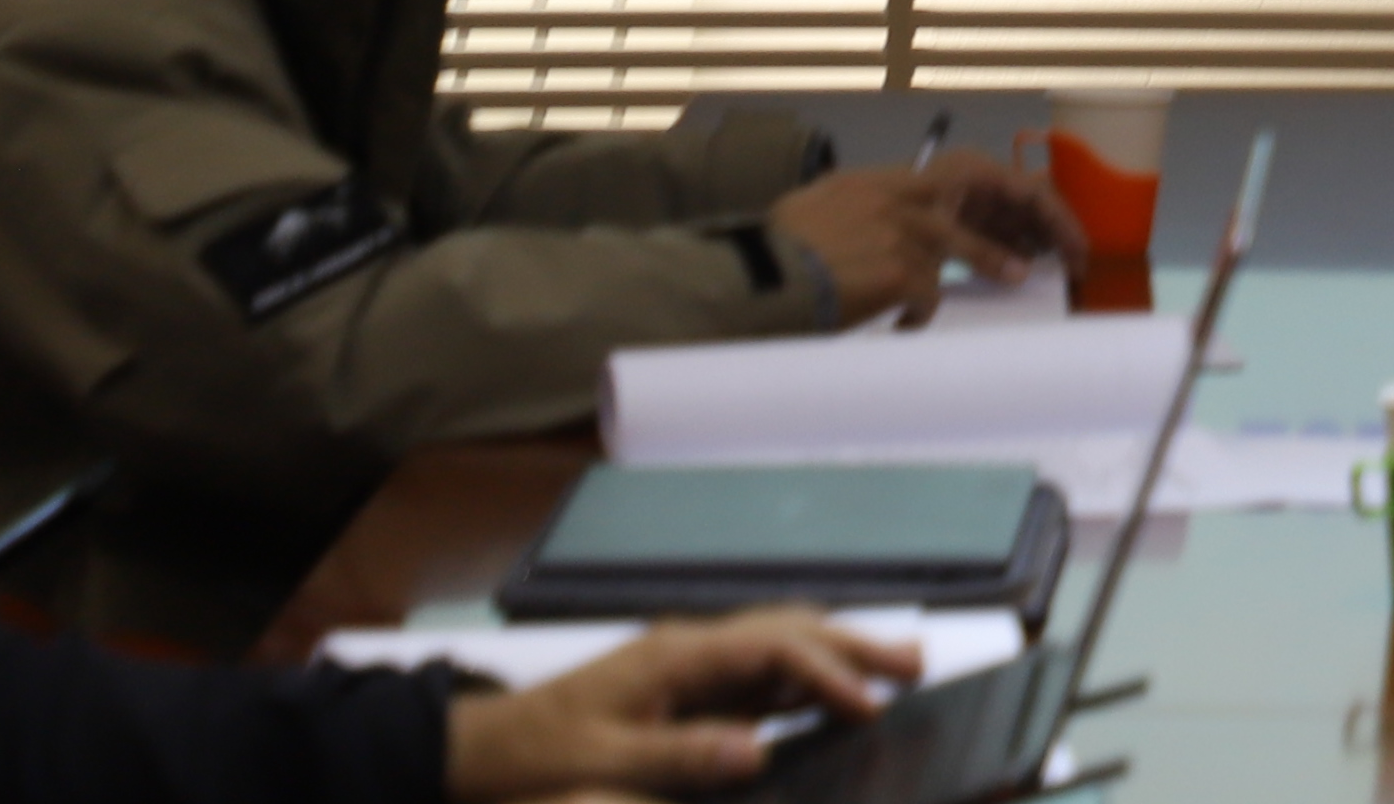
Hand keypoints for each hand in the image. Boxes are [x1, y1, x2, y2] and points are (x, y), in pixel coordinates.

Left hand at [446, 610, 920, 796]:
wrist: (477, 748)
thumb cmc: (533, 753)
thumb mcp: (601, 762)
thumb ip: (681, 756)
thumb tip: (760, 751)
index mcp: (675, 655)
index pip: (772, 649)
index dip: (827, 675)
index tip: (872, 705)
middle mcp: (688, 646)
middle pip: (787, 630)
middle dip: (853, 644)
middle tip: (916, 663)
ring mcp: (685, 663)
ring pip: (776, 643)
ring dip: (833, 653)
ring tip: (891, 668)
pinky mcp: (679, 686)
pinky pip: (754, 672)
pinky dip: (800, 676)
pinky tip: (822, 696)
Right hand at [762, 159, 1071, 327]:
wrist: (754, 280)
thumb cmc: (772, 253)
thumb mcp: (814, 210)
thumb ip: (854, 210)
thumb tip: (868, 228)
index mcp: (871, 181)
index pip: (943, 171)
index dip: (980, 189)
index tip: (1001, 205)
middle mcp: (891, 197)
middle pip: (971, 188)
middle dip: (1009, 205)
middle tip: (1028, 229)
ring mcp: (899, 232)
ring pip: (961, 247)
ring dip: (992, 260)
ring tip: (1017, 276)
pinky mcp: (899, 272)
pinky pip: (928, 296)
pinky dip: (918, 316)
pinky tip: (903, 328)